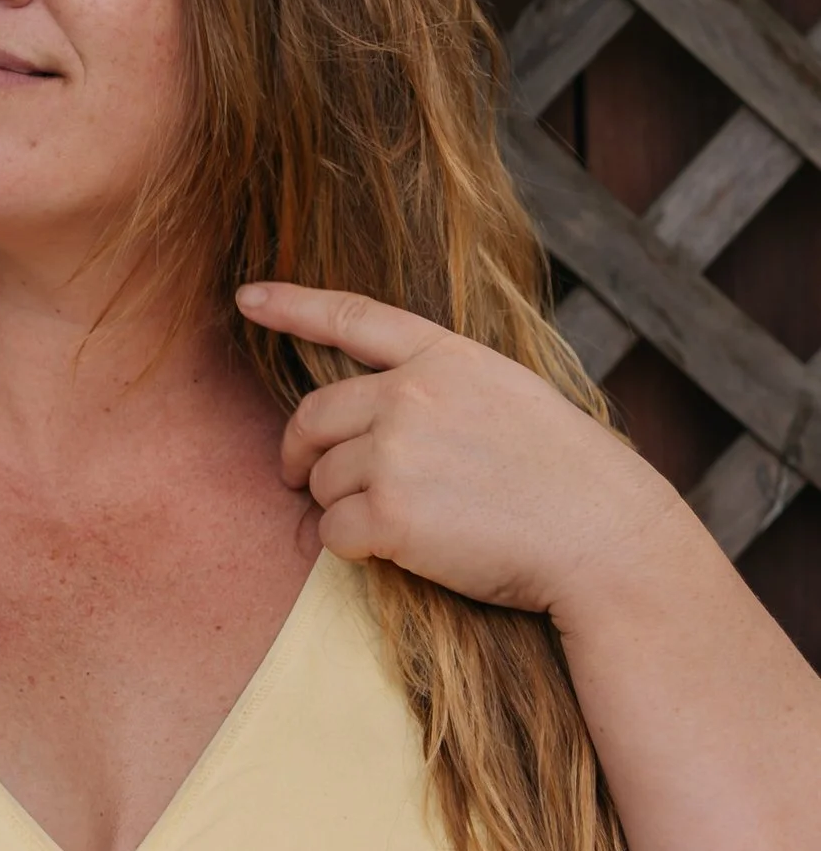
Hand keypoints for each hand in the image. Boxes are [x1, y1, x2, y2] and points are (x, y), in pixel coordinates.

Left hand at [236, 281, 671, 616]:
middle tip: (300, 478)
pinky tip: (395, 553)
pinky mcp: (389, 513)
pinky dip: (351, 549)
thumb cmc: (565, 480)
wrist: (603, 538)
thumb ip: (441, 391)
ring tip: (399, 522)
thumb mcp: (509, 397)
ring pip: (321, 481)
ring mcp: (396, 453)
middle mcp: (411, 395)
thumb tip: (370, 419)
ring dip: (340, 506)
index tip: (248, 297)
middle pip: (311, 417)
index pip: (353, 318)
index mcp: (446, 357)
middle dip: (298, 452)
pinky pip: (332, 532)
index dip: (293, 305)